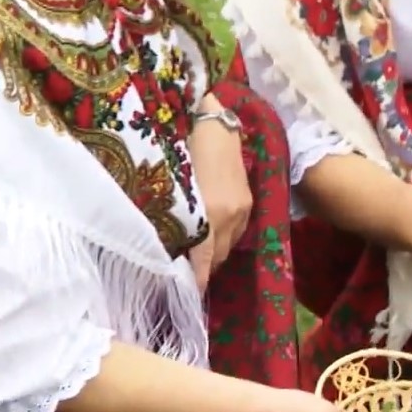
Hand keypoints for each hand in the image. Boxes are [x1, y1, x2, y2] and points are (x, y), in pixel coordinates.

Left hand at [188, 96, 252, 289]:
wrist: (213, 117)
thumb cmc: (182, 145)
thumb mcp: (172, 183)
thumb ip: (172, 213)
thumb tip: (164, 243)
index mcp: (212, 212)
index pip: (205, 258)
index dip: (197, 279)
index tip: (188, 294)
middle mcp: (231, 214)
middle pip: (219, 256)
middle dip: (204, 268)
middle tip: (183, 276)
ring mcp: (243, 206)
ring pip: (229, 244)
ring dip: (214, 253)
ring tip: (195, 258)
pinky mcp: (248, 198)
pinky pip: (236, 230)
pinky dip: (223, 238)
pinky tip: (210, 234)